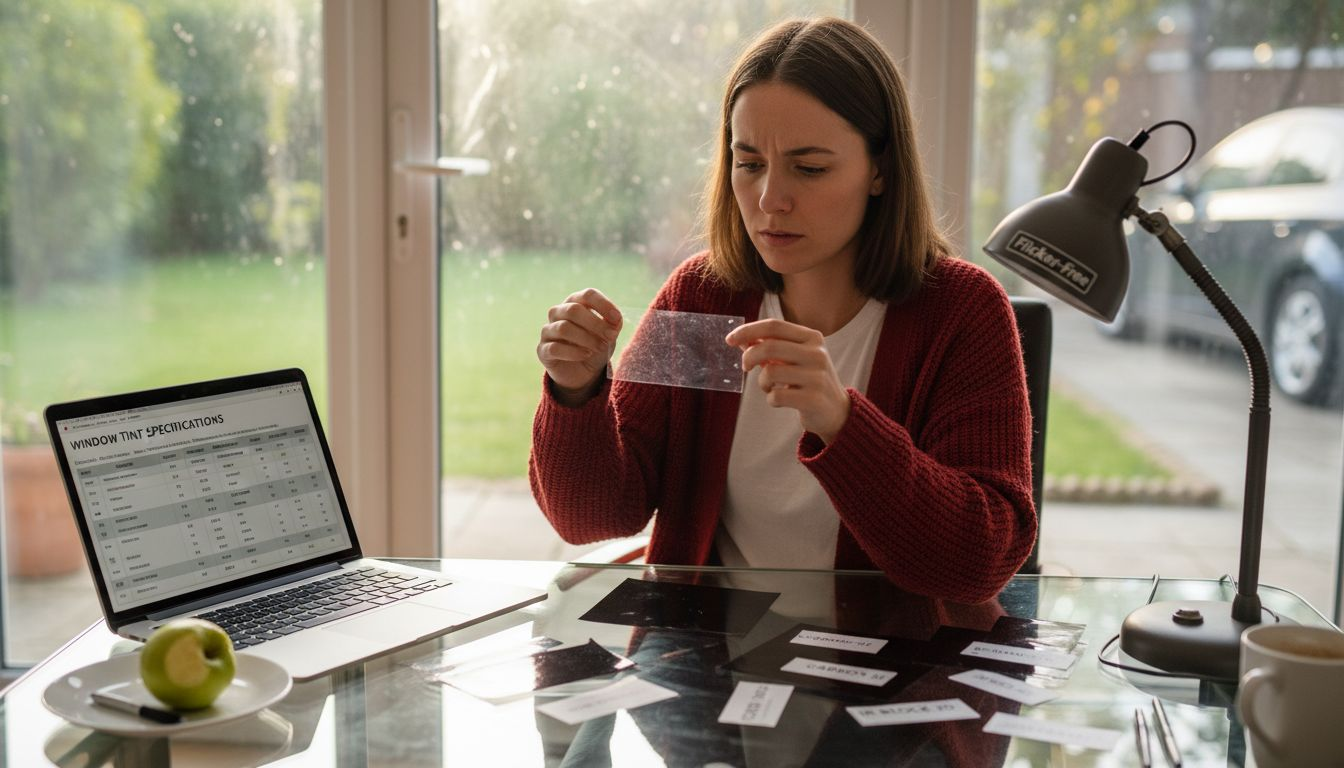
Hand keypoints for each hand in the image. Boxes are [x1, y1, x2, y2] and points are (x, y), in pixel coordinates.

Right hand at [537, 288, 622, 405]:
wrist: (583, 372)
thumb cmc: (595, 346)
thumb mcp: (608, 335)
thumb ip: (613, 325)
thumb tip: (615, 319)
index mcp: (576, 302)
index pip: (588, 295)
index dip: (603, 305)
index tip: (616, 319)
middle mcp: (558, 313)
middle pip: (573, 310)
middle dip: (595, 324)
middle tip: (610, 336)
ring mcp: (548, 330)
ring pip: (563, 328)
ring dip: (586, 338)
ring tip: (600, 347)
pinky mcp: (543, 349)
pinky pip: (555, 348)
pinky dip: (574, 352)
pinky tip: (586, 355)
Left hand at [726, 318, 850, 442]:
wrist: (836, 411)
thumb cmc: (808, 379)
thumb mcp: (794, 358)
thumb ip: (770, 347)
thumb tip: (740, 339)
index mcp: (812, 337)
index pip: (774, 326)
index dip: (748, 330)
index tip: (730, 339)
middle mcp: (817, 354)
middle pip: (769, 347)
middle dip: (749, 357)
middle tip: (745, 367)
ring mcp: (817, 376)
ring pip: (770, 373)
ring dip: (762, 382)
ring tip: (770, 387)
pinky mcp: (813, 399)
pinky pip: (776, 396)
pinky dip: (771, 399)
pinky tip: (780, 400)